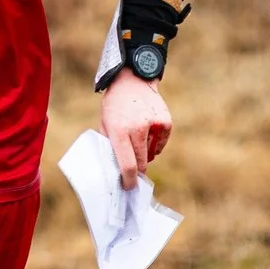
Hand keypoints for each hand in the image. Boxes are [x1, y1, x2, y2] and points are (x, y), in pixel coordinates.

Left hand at [99, 69, 171, 189]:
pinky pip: (160, 144)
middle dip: (138, 171)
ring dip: (145, 154)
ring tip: (136, 138)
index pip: (127, 165)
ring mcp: (153, 124)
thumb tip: (115, 171)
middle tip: (134, 172)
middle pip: (142, 162)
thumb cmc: (114, 106)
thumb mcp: (104, 124)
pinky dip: (154, 144)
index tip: (129, 188)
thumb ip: (109, 146)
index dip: (129, 180)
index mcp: (118, 131)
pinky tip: (147, 131)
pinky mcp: (165, 122)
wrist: (132, 80)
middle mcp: (137, 128)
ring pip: (152, 154)